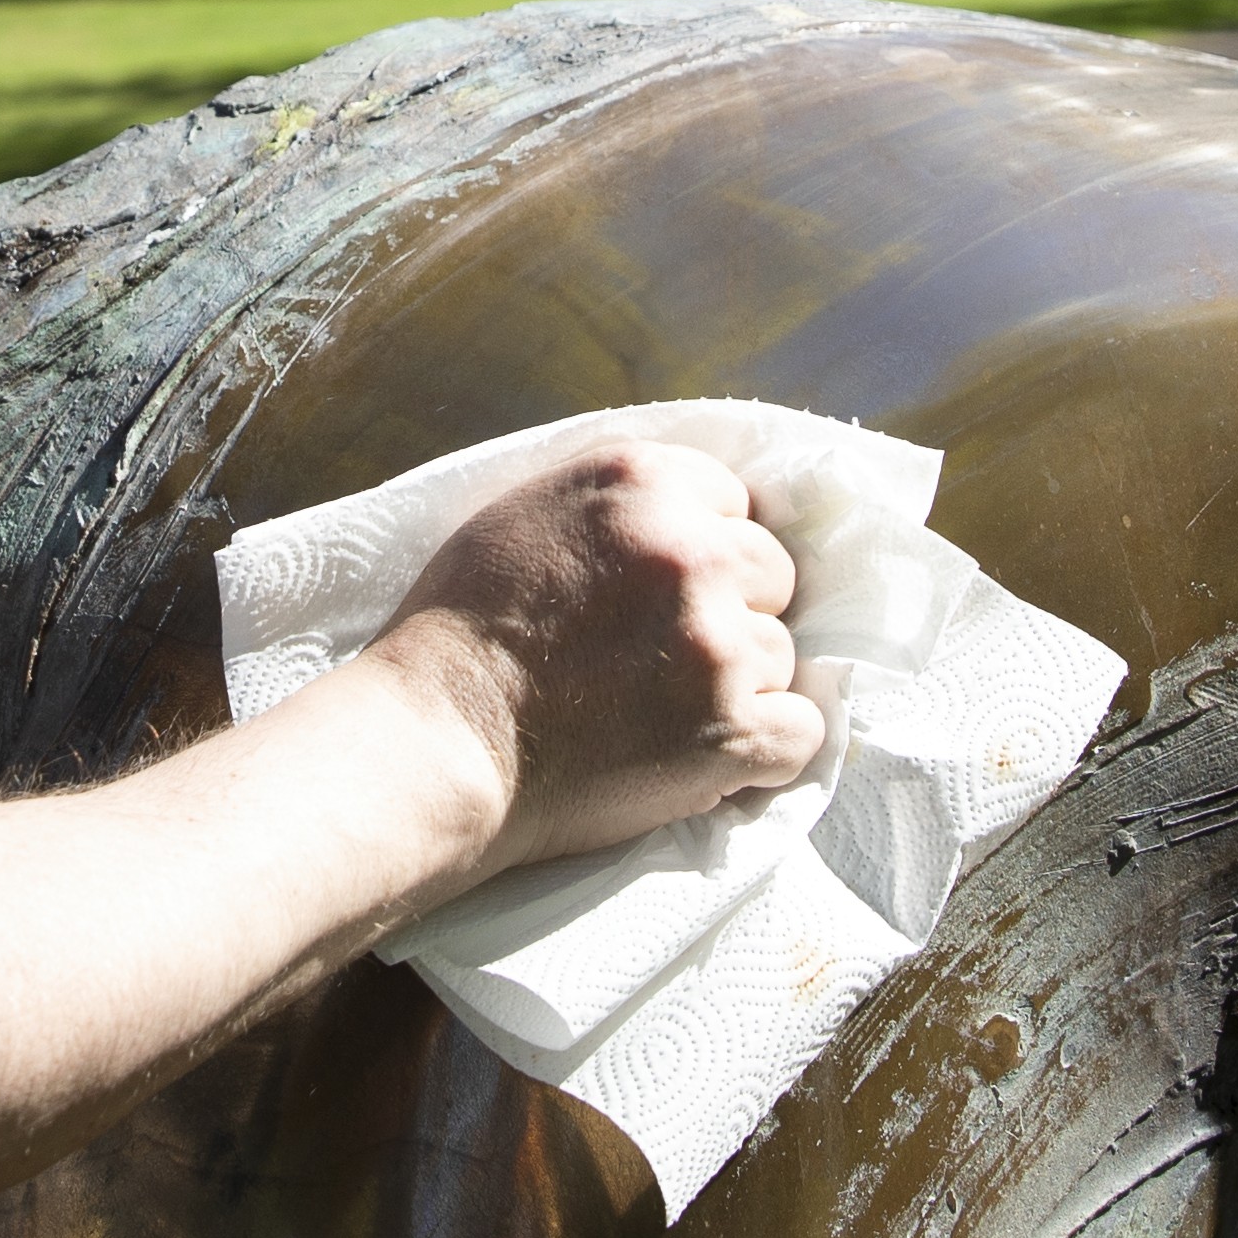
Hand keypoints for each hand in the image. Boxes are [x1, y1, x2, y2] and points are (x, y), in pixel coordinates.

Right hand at [354, 437, 824, 891]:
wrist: (436, 743)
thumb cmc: (459, 632)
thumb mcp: (525, 512)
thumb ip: (620, 502)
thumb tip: (697, 510)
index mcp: (641, 481)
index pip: (734, 502)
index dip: (700, 551)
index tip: (658, 594)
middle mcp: (691, 551)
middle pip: (771, 572)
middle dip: (730, 610)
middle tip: (659, 656)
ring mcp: (718, 642)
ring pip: (779, 654)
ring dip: (734, 685)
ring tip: (657, 713)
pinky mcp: (734, 728)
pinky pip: (802, 732)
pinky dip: (763, 751)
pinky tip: (704, 756)